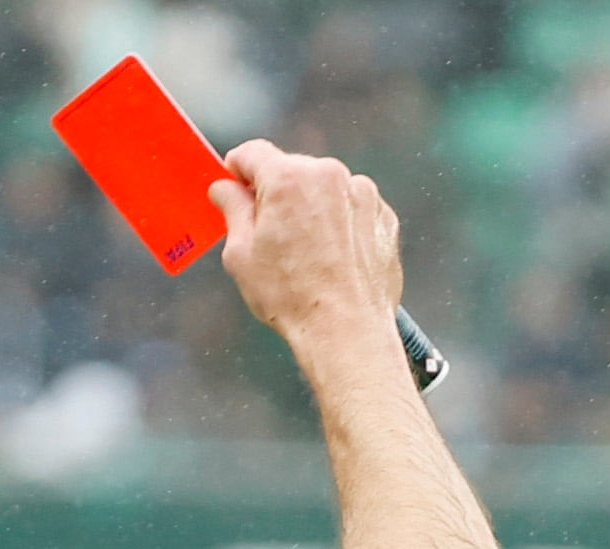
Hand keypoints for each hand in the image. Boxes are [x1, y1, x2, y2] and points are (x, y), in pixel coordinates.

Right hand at [212, 140, 402, 371]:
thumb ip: (231, 209)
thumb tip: (225, 189)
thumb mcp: (241, 254)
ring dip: (311, 208)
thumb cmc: (293, 298)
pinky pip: (352, 209)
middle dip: (276, 193)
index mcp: (288, 177)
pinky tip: (333, 258)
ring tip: (306, 253)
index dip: (237, 170)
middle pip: (291, 170)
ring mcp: (362, 195)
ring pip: (324, 189)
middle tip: (269, 233)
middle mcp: (329, 175)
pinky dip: (340, 224)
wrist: (349, 334)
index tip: (234, 187)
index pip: (252, 153)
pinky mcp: (384, 218)